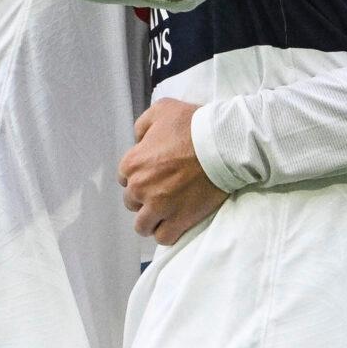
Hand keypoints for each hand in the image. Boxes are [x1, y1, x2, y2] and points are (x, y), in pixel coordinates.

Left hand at [121, 99, 226, 245]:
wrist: (222, 145)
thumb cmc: (193, 125)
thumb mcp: (162, 109)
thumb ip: (143, 125)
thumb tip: (139, 139)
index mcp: (133, 163)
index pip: (124, 178)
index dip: (139, 176)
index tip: (154, 175)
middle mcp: (140, 188)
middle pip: (132, 203)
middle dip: (144, 199)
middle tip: (163, 192)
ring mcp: (158, 207)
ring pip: (143, 226)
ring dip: (152, 220)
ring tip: (166, 213)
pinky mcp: (178, 220)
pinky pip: (163, 237)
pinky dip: (167, 233)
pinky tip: (175, 223)